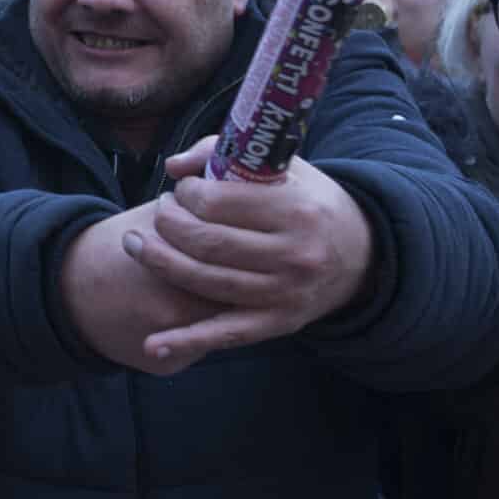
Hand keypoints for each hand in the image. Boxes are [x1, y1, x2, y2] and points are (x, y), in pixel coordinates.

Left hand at [127, 138, 376, 364]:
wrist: (364, 255)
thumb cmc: (310, 203)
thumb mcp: (284, 168)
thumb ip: (225, 154)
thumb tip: (173, 167)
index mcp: (296, 211)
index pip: (217, 203)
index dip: (186, 195)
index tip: (180, 190)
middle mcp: (294, 255)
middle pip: (207, 243)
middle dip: (167, 226)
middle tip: (156, 214)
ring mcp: (285, 293)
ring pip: (206, 282)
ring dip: (160, 263)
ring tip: (135, 245)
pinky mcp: (278, 323)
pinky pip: (226, 334)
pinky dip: (186, 341)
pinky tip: (152, 345)